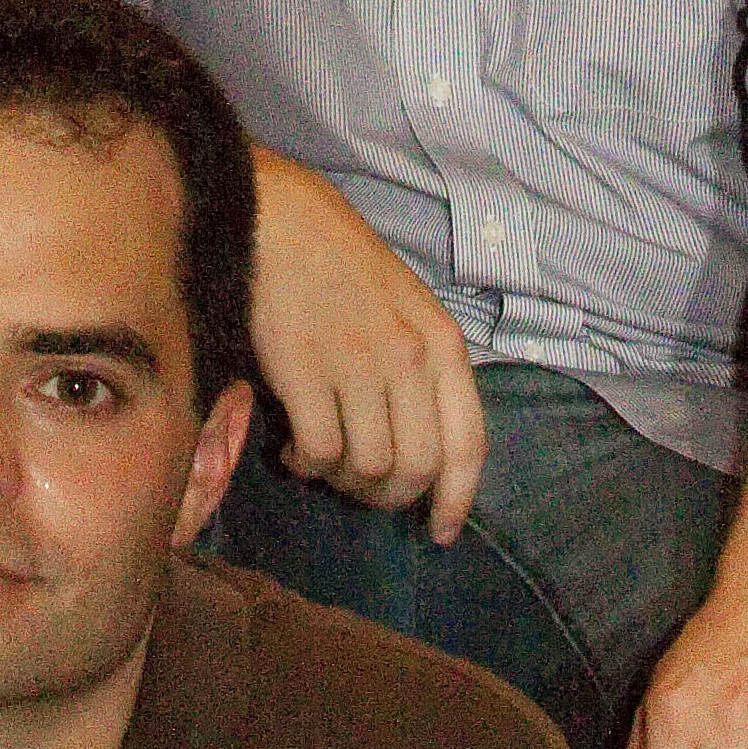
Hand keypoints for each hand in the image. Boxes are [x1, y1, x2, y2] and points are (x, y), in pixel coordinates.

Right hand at [250, 152, 486, 539]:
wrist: (279, 217)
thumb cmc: (343, 265)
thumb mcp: (408, 310)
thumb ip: (422, 373)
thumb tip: (418, 457)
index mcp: (443, 343)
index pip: (468, 443)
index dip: (457, 499)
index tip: (440, 531)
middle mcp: (408, 357)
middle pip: (416, 468)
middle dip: (387, 495)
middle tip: (359, 484)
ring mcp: (356, 364)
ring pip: (367, 467)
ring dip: (342, 480)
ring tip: (322, 458)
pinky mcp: (303, 370)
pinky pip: (319, 452)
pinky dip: (307, 465)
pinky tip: (292, 448)